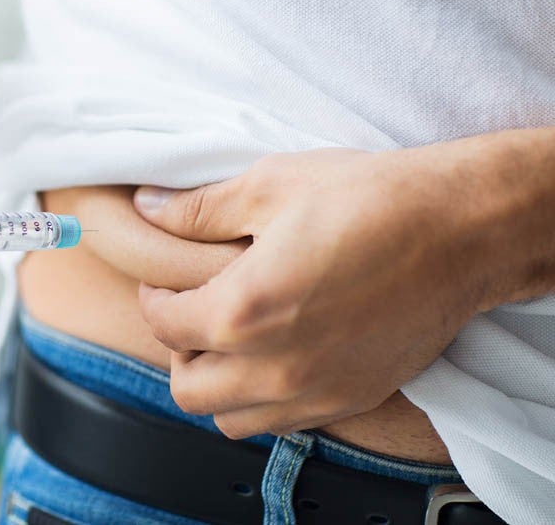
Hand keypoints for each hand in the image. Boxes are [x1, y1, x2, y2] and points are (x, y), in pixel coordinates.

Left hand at [133, 148, 482, 437]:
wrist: (460, 230)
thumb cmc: (368, 199)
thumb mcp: (269, 185)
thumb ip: (198, 208)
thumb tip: (147, 207)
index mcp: (244, 310)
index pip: (164, 325)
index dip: (154, 298)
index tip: (164, 282)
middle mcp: (274, 366)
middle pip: (187, 388)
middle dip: (177, 349)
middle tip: (193, 311)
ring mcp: (315, 391)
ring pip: (230, 418)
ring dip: (216, 383)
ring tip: (231, 339)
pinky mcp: (350, 399)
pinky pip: (282, 423)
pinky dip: (260, 399)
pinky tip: (274, 355)